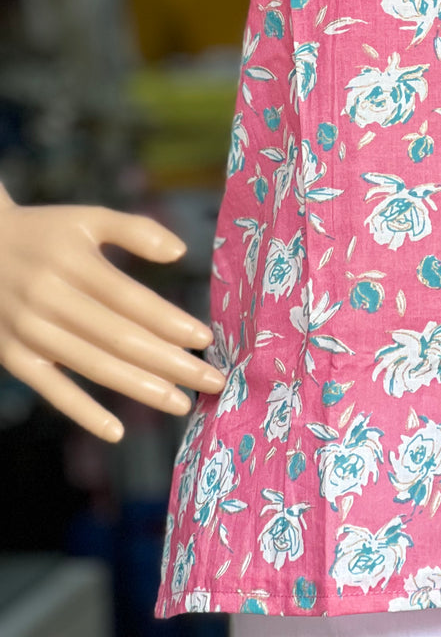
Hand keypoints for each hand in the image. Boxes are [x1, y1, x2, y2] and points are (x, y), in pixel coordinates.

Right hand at [0, 199, 225, 440]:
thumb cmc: (45, 233)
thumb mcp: (87, 219)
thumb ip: (135, 230)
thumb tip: (181, 251)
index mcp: (72, 262)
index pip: (130, 299)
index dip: (169, 321)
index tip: (205, 338)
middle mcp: (49, 298)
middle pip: (120, 338)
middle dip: (171, 362)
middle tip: (212, 380)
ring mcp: (28, 332)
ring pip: (94, 366)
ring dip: (141, 388)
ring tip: (181, 403)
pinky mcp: (13, 357)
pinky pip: (51, 391)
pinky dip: (82, 412)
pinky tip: (117, 430)